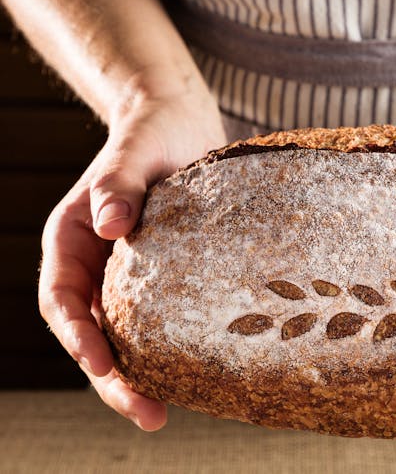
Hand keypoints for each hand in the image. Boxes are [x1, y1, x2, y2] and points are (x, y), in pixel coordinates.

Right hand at [38, 84, 224, 430]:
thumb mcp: (134, 152)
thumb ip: (118, 184)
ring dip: (138, 376)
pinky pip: (155, 321)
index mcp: (73, 238)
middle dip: (112, 378)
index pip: (62, 299)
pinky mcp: (160, 277)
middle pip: (90, 332)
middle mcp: (94, 263)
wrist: (179, 124)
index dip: (79, 337)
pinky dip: (164, 351)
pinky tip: (189, 375)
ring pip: (121, 336)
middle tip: (148, 414)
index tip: (103, 366)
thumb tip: (110, 225)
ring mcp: (125, 274)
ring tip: (163, 414)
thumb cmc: (153, 132)